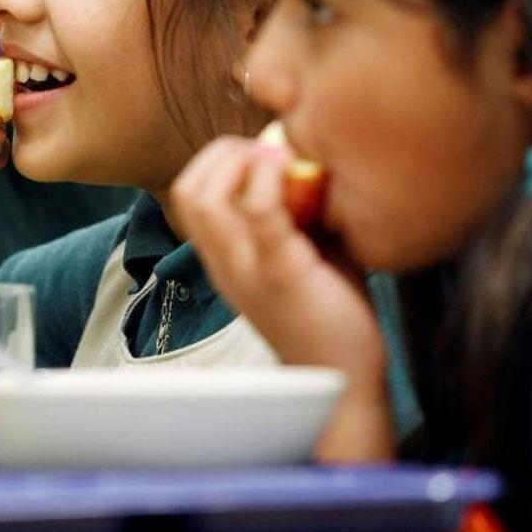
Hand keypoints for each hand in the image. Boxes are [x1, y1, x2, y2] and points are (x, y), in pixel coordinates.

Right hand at [171, 136, 395, 461]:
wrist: (343, 379)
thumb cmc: (329, 309)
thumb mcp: (300, 251)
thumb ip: (294, 211)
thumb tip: (308, 157)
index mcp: (223, 258)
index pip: (189, 192)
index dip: (219, 159)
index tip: (264, 153)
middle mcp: (224, 264)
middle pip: (189, 189)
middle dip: (225, 152)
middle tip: (271, 152)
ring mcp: (246, 271)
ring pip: (207, 199)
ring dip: (243, 163)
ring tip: (283, 162)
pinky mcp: (281, 276)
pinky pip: (258, 214)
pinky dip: (274, 182)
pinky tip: (306, 181)